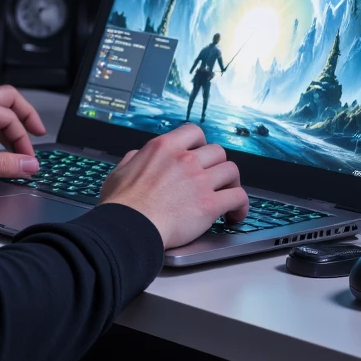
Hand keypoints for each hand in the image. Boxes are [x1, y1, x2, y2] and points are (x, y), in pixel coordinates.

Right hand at [99, 123, 247, 249]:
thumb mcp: (120, 172)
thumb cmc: (121, 205)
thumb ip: (133, 159)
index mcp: (163, 147)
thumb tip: (136, 156)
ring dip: (232, 183)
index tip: (200, 154)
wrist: (127, 228)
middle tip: (214, 178)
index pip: (194, 132)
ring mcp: (199, 181)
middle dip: (217, 165)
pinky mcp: (210, 204)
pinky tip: (235, 214)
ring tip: (228, 195)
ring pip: (232, 171)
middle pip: (217, 151)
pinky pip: (238, 197)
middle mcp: (185, 159)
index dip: (201, 143)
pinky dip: (241, 205)